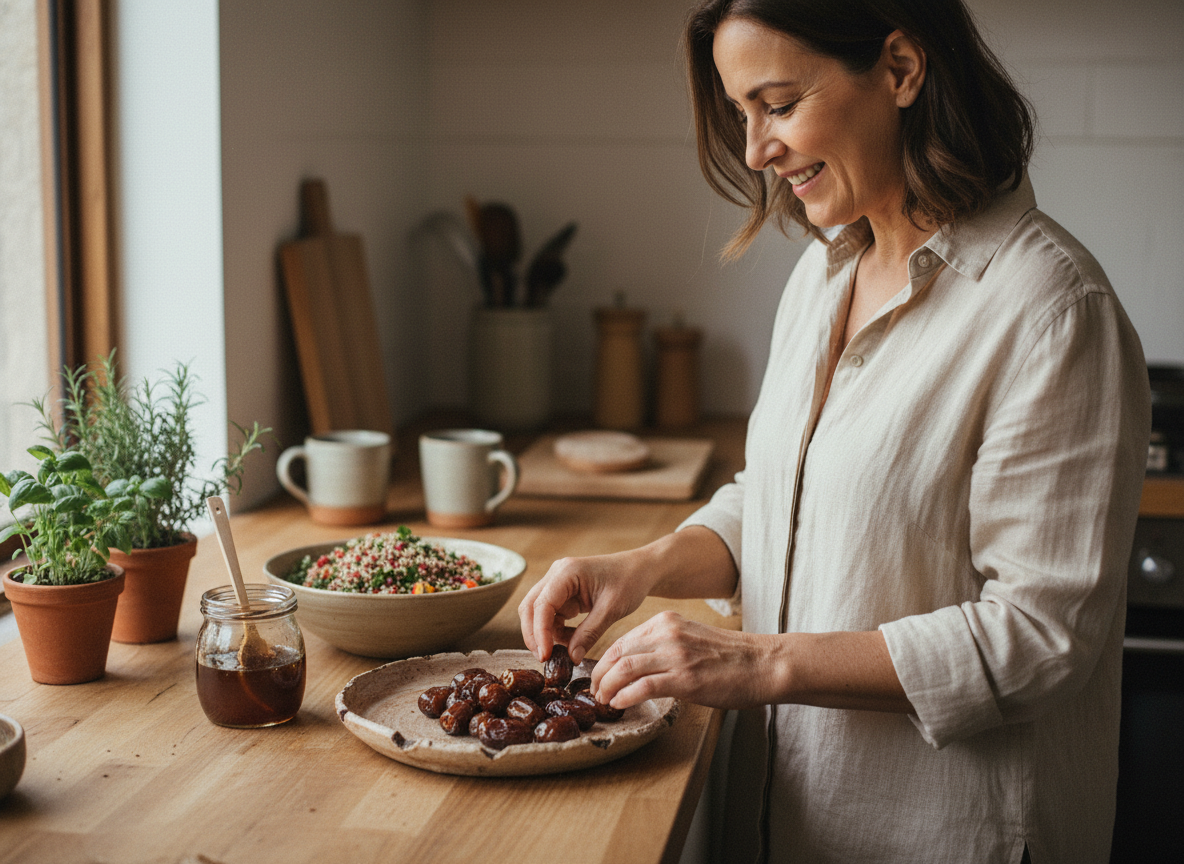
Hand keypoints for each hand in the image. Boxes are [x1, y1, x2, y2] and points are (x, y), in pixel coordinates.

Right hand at [518, 550, 653, 664]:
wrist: (641, 570)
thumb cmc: (629, 582)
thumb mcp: (612, 609)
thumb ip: (589, 633)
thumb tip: (571, 658)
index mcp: (567, 572)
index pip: (542, 604)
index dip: (540, 632)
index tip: (545, 656)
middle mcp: (556, 574)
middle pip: (530, 607)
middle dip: (535, 635)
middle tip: (545, 660)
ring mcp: (557, 583)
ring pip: (537, 613)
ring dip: (546, 634)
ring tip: (567, 650)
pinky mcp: (562, 593)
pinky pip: (550, 616)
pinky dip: (557, 631)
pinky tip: (573, 640)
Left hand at [591, 611, 775, 709]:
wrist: (763, 663)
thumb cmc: (731, 657)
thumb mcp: (691, 639)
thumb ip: (665, 646)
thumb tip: (638, 667)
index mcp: (666, 622)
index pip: (621, 641)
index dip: (604, 662)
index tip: (599, 678)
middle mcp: (666, 633)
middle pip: (617, 653)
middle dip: (599, 676)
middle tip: (595, 693)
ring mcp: (675, 655)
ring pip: (624, 669)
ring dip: (607, 688)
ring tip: (603, 701)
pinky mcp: (684, 678)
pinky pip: (642, 686)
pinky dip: (624, 696)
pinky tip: (619, 703)